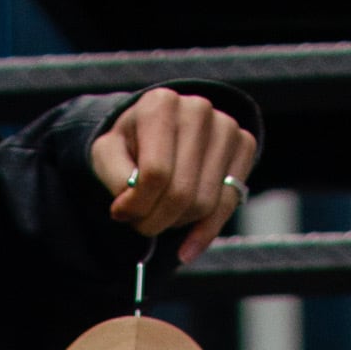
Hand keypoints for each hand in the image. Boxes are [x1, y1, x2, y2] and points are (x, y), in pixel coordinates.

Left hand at [90, 90, 258, 272]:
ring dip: (178, 224)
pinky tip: (188, 244)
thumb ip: (113, 176)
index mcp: (161, 105)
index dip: (137, 206)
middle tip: (142, 222)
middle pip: (181, 193)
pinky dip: (206, 231)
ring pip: (204, 204)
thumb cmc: (132, 144)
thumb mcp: (106, 153)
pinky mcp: (243, 145)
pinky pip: (229, 203)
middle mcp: (197, 109)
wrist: (159, 130)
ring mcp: (225, 126)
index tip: (122, 214)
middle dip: (156, 221)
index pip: (155, 174)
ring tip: (162, 213)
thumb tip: (129, 206)